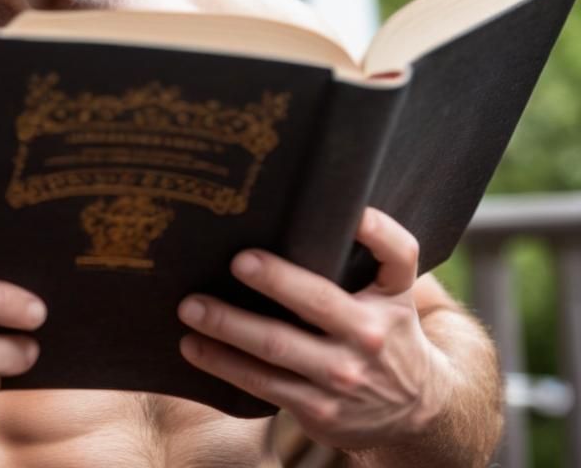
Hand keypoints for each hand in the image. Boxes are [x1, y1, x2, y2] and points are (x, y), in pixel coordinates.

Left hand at [177, 208, 452, 450]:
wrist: (417, 410)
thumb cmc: (389, 328)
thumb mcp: (394, 291)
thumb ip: (370, 252)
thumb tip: (307, 199)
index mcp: (391, 296)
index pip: (396, 254)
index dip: (376, 229)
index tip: (351, 211)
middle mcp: (369, 336)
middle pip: (318, 301)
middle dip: (274, 279)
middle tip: (235, 260)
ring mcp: (342, 377)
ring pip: (277, 347)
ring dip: (228, 326)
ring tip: (191, 308)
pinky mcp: (319, 410)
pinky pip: (262, 384)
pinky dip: (224, 364)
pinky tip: (194, 347)